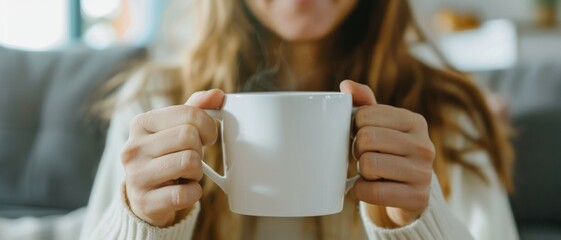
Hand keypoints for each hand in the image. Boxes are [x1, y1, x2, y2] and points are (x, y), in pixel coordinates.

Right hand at [121, 89, 223, 226]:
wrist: (145, 198)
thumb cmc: (165, 157)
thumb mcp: (175, 129)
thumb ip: (195, 109)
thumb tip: (217, 94)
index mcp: (141, 123)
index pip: (188, 114)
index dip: (207, 126)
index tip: (206, 137)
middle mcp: (133, 148)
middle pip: (189, 137)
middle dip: (200, 150)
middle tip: (191, 158)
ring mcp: (136, 176)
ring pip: (189, 162)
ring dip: (197, 171)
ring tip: (185, 174)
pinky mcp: (145, 202)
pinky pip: (186, 193)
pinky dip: (194, 193)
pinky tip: (183, 190)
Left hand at [340, 80, 434, 226]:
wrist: (406, 195)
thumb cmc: (387, 153)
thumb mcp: (378, 126)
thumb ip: (363, 103)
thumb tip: (346, 85)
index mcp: (415, 121)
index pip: (365, 115)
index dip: (354, 127)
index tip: (362, 135)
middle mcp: (424, 145)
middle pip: (366, 139)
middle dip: (356, 150)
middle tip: (364, 156)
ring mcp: (424, 172)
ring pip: (369, 164)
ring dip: (361, 171)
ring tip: (370, 172)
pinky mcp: (417, 197)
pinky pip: (373, 191)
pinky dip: (361, 191)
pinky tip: (368, 188)